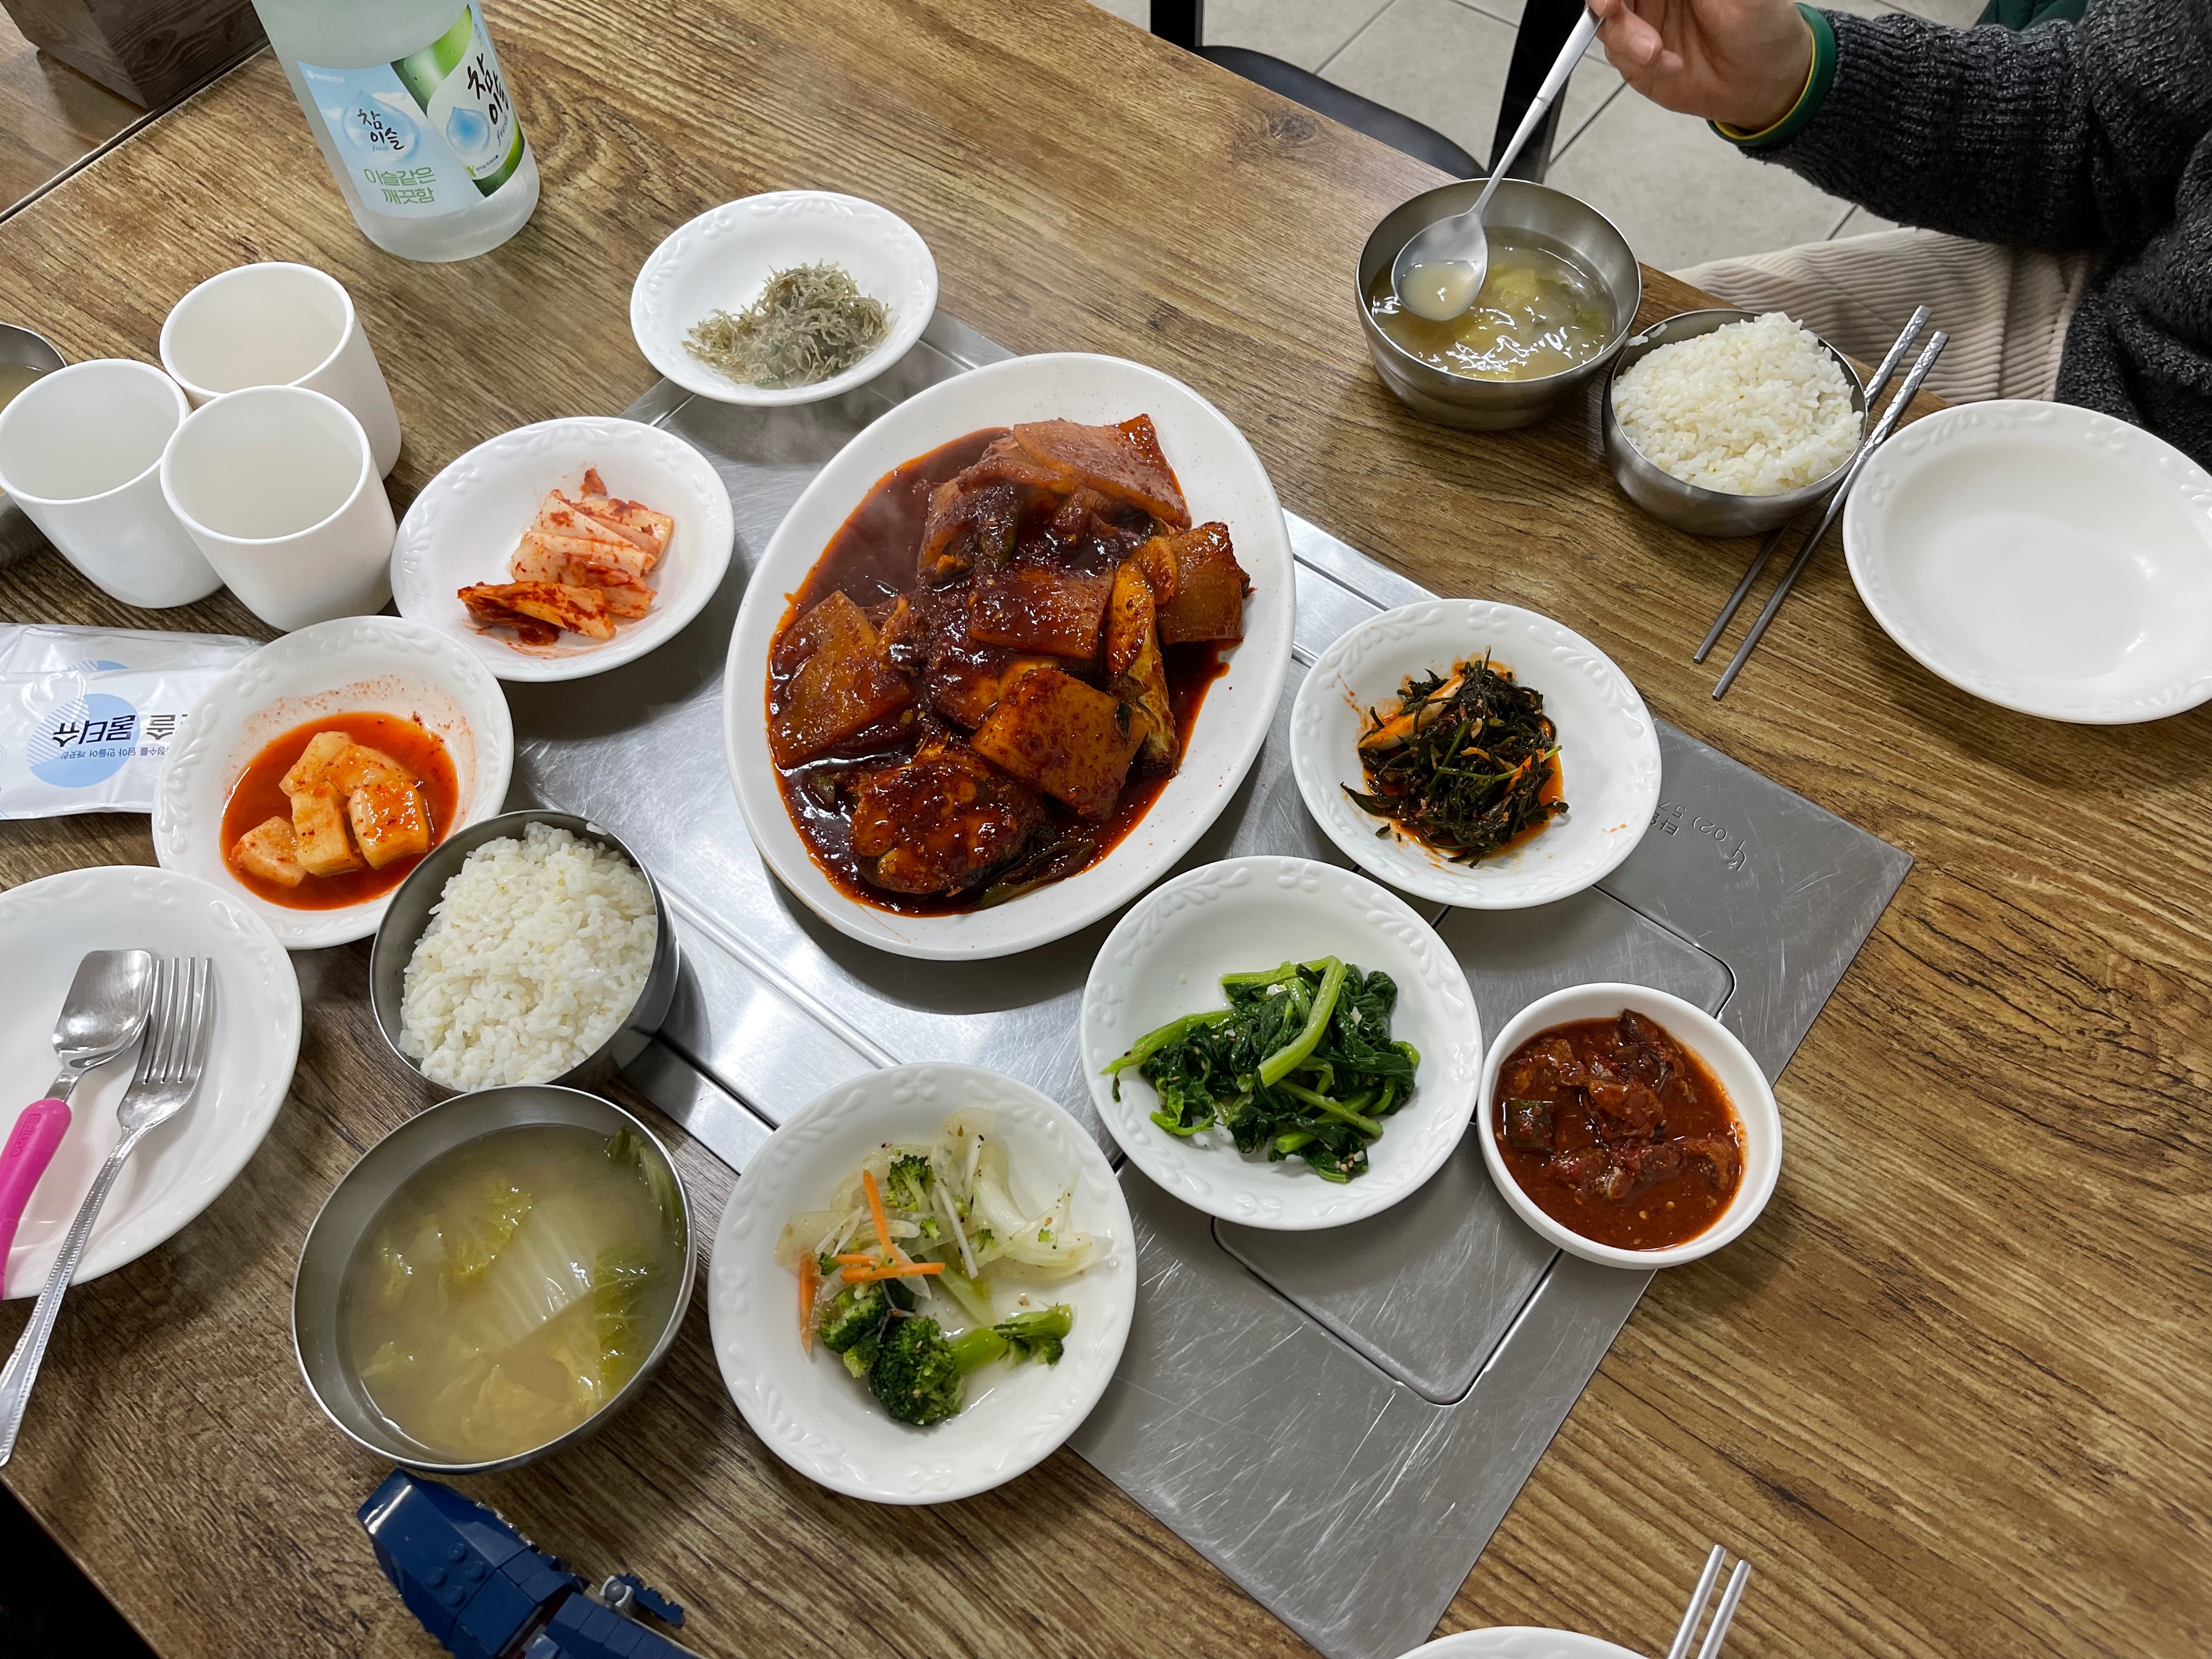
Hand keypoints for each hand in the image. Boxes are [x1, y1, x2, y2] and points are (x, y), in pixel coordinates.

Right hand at [1587, 0, 1815, 129]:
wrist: (1762, 80)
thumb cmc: (1761, 23)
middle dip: (1605, 0)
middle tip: (1611, 8)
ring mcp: (1642, 24)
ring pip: (1606, 21)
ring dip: (1625, 36)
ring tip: (1655, 52)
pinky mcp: (1636, 59)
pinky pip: (1618, 56)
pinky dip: (1638, 62)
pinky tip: (1669, 65)